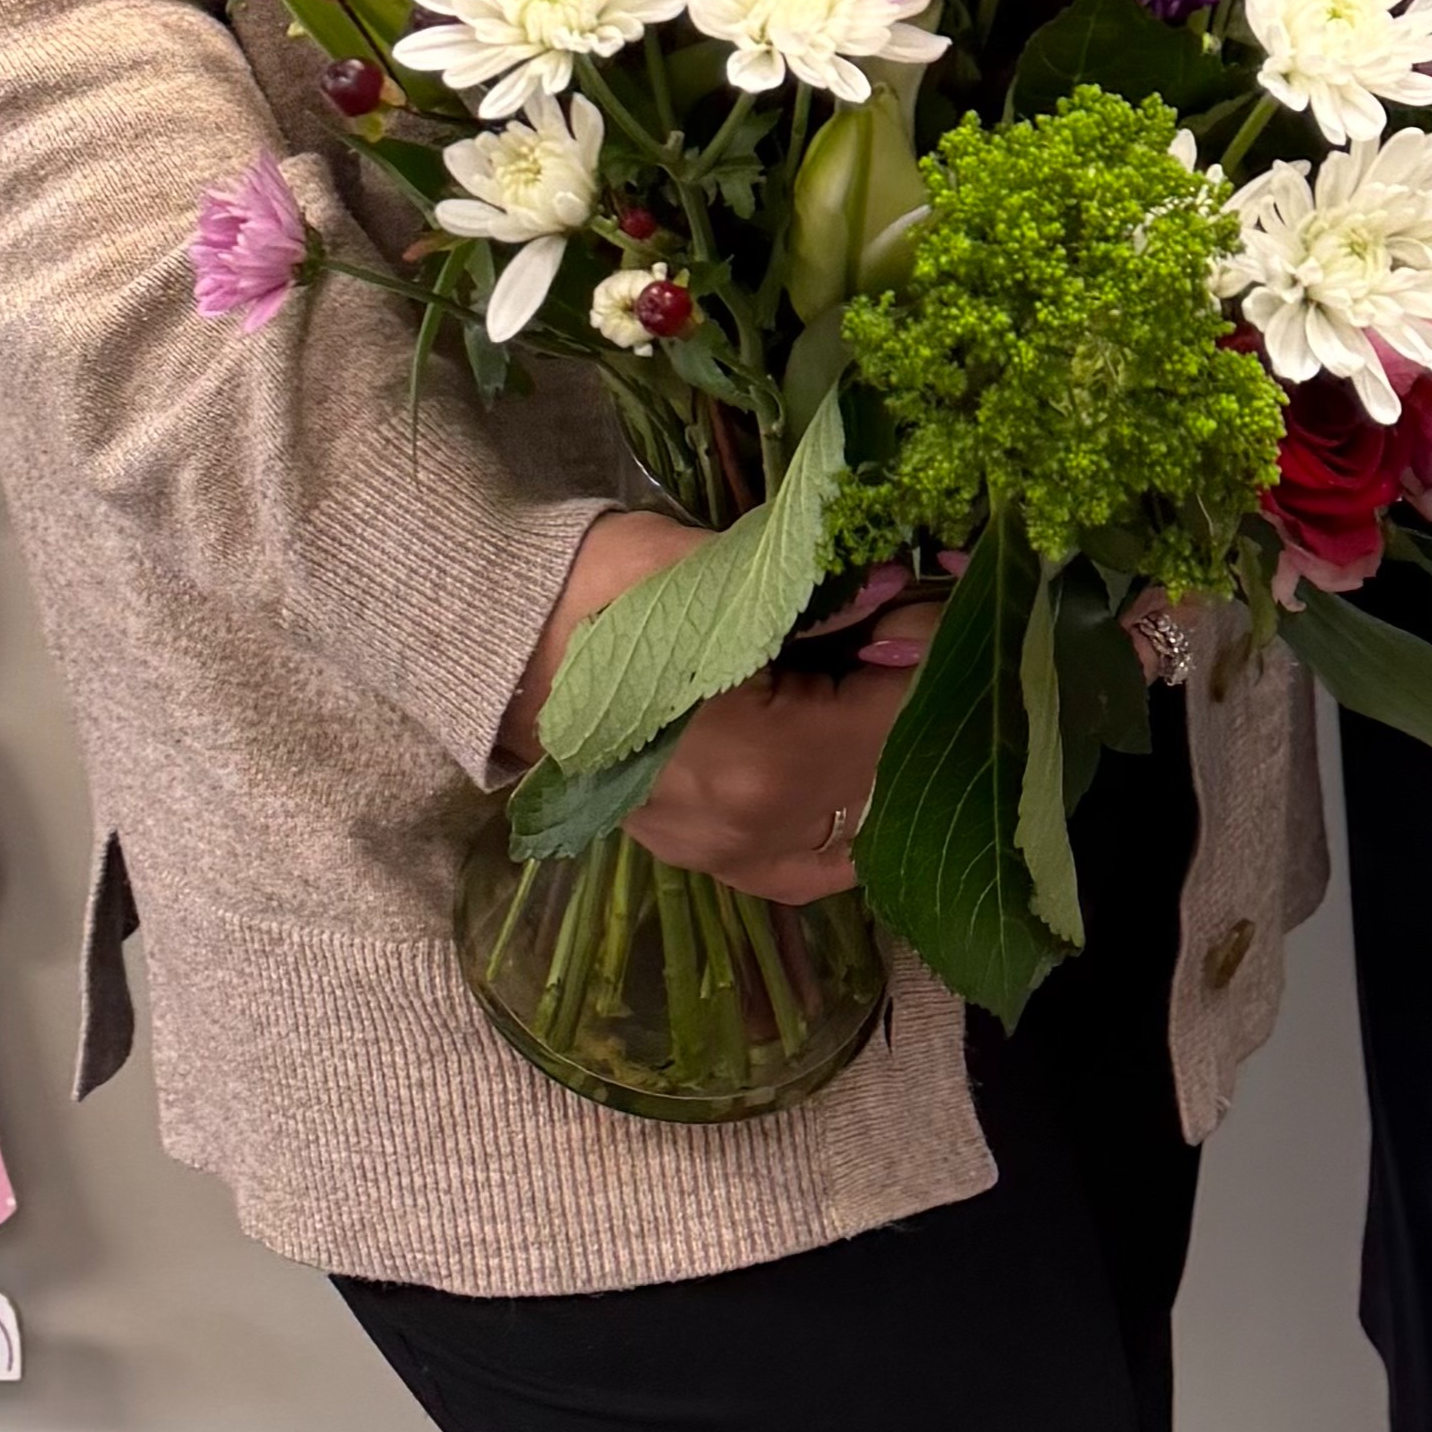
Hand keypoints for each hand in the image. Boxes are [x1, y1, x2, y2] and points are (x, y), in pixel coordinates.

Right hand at [501, 506, 938, 910]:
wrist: (499, 639)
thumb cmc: (604, 590)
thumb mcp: (721, 570)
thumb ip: (825, 591)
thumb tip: (908, 588)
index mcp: (768, 762)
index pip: (897, 713)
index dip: (927, 645)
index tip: (932, 594)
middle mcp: (756, 830)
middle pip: (887, 769)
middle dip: (908, 695)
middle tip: (905, 625)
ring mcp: (725, 854)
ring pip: (857, 824)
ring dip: (880, 756)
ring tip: (873, 687)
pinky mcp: (701, 855)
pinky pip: (805, 862)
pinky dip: (842, 818)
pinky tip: (850, 763)